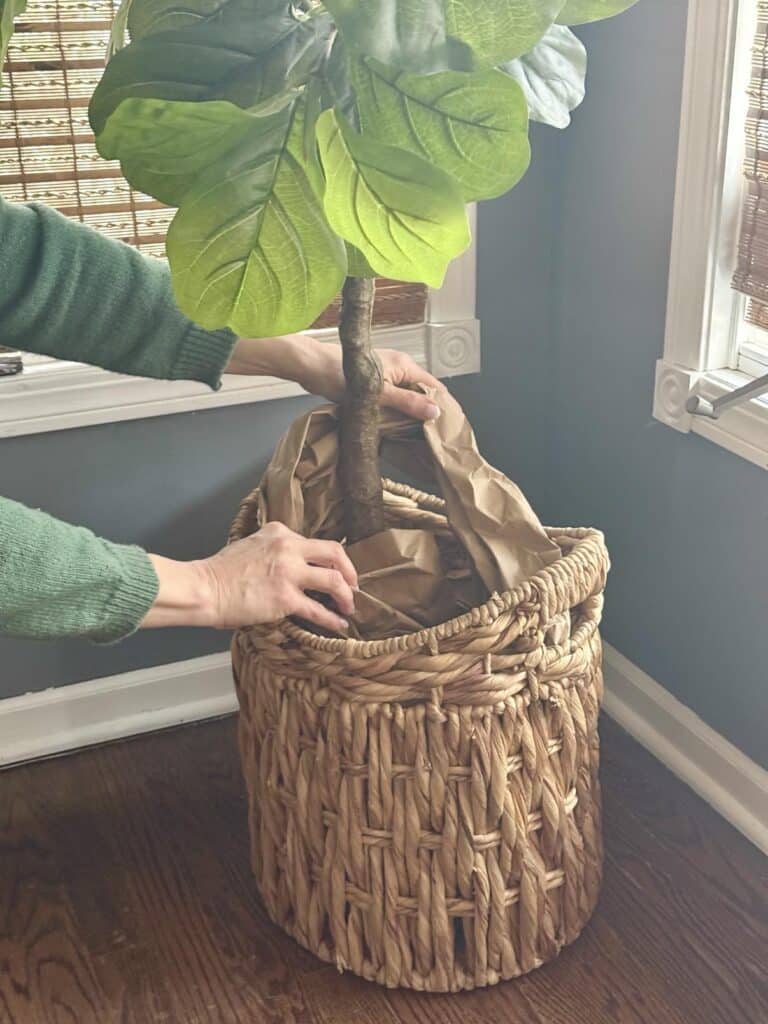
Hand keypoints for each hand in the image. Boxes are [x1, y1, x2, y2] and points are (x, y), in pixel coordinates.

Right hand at [141, 522, 356, 632]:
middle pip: (334, 554)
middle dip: (349, 571)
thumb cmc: (221, 572)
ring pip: (333, 580)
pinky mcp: (286, 598)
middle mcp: (289, 547)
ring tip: (349, 607)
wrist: (205, 588)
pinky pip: (318, 609)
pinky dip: (332, 619)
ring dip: (346, 595)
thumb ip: (274, 550)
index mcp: (279, 532)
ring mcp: (289, 572)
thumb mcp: (251, 545)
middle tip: (353, 585)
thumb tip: (291, 565)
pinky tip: (339, 624)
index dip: (330, 558)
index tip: (336, 570)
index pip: (315, 542)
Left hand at [225, 334, 445, 420]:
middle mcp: (400, 368)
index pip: (435, 387)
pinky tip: (395, 428)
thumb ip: (407, 403)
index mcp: (406, 366)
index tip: (447, 429)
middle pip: (422, 393)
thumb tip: (436, 412)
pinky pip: (392, 399)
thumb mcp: (378, 394)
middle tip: (433, 440)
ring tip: (417, 438)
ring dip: (410, 415)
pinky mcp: (373, 383)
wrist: (311, 367)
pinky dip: (396, 412)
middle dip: (428, 414)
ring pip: (407, 397)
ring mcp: (386, 375)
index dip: (443, 407)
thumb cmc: (340, 375)